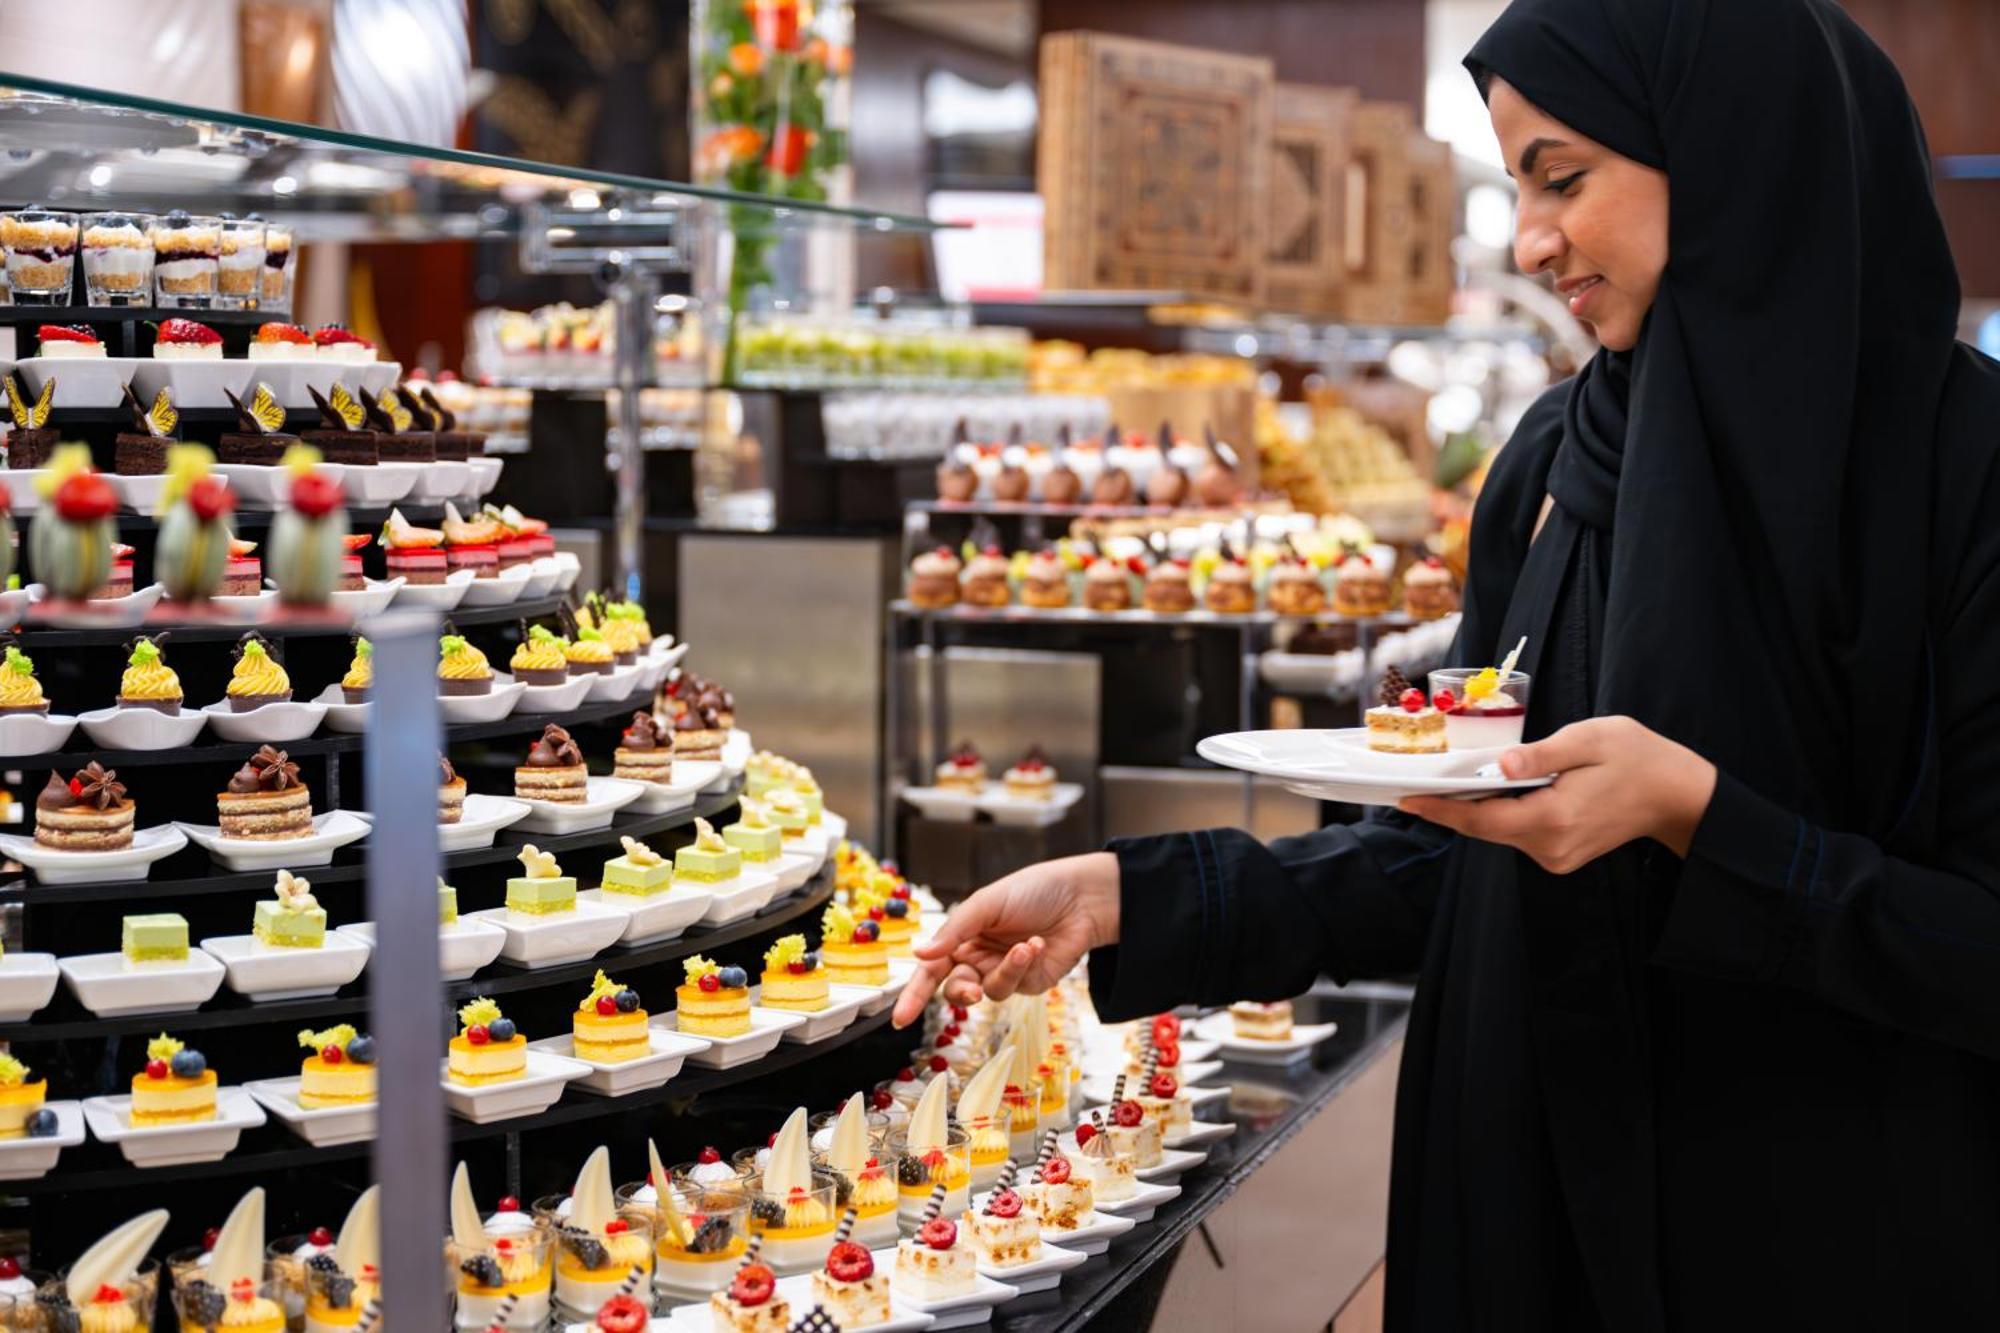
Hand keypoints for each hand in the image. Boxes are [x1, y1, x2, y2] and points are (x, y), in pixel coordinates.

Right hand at [891, 852, 1120, 1028]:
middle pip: (954, 988)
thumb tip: (919, 954)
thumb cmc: (1033, 890)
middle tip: (969, 992)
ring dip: (1004, 971)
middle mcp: (979, 956)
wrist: (1081, 897)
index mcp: (963, 935)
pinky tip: (1035, 945)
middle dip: (960, 992)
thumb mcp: (987, 903)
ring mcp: (1003, 971)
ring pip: (987, 991)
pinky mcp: (1028, 982)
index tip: (900, 1017)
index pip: (931, 967)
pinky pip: (1014, 986)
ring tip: (1024, 947)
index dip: (914, 993)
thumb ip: (953, 931)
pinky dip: (1022, 966)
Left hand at [1398, 715, 1715, 871]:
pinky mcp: (1561, 855)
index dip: (1441, 809)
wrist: (1679, 795)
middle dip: (1450, 807)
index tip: (1406, 799)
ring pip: (1500, 832)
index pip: (1481, 820)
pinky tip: (1492, 792)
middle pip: (1484, 829)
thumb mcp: (1591, 739)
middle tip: (1415, 785)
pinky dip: (1500, 815)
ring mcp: (1557, 856)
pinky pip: (1518, 834)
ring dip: (1477, 810)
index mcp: (1554, 819)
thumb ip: (1542, 753)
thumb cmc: (1638, 758)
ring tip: (1447, 784)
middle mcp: (1550, 847)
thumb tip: (1502, 764)